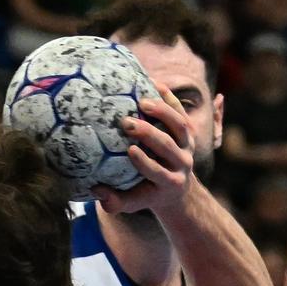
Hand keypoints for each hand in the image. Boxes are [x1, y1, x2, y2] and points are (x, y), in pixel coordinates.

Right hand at [90, 83, 193, 215]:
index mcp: (169, 183)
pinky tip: (153, 83)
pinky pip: (181, 112)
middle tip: (127, 123)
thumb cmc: (145, 194)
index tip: (130, 150)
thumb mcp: (132, 202)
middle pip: (169, 147)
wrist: (175, 188)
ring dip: (162, 112)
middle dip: (149, 134)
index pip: (158, 172)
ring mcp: (187, 146)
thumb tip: (97, 192)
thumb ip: (114, 202)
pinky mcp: (189, 132)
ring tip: (141, 101)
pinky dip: (169, 98)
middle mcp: (182, 165)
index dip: (146, 162)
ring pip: (180, 127)